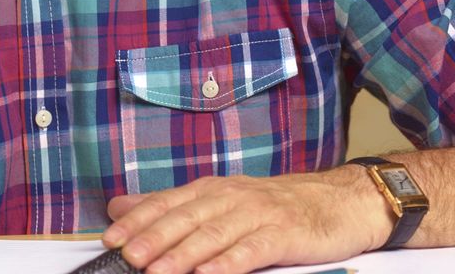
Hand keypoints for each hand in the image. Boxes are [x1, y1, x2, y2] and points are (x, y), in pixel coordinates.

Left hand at [101, 169, 391, 273]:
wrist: (342, 201)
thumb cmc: (279, 207)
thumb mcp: (224, 200)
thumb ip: (174, 206)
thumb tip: (121, 206)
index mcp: (214, 189)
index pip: (169, 203)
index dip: (140, 220)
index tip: (112, 238)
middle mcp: (232, 197)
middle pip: (187, 218)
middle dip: (155, 238)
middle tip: (129, 256)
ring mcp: (259, 214)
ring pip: (214, 234)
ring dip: (184, 254)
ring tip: (159, 271)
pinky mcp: (284, 234)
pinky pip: (252, 250)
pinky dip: (230, 262)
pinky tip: (210, 273)